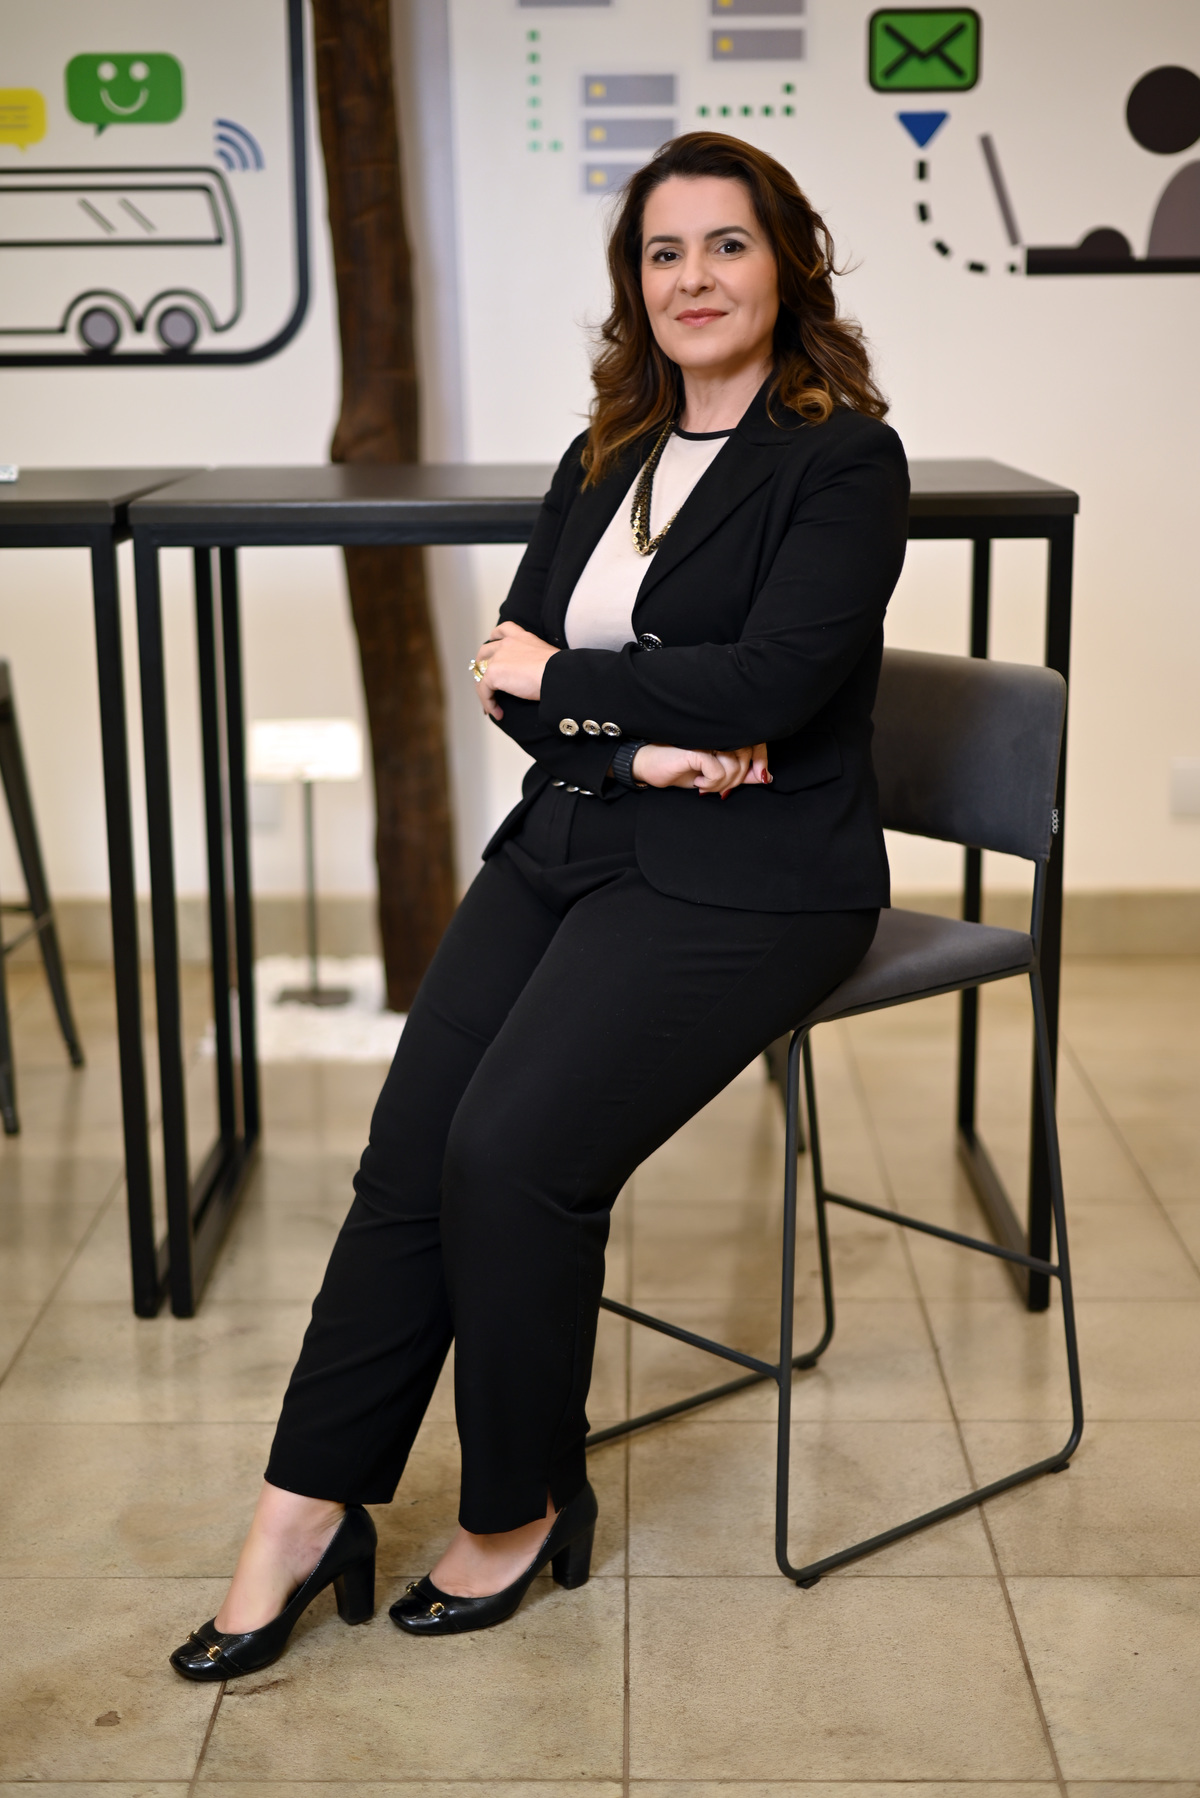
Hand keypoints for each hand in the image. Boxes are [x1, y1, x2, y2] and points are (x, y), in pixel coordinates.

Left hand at [472, 621, 557, 719]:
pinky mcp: (493, 673)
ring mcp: (498, 657)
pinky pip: (483, 690)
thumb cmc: (559, 670)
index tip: (494, 645)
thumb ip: (536, 660)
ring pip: (481, 672)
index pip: (503, 630)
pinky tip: (497, 713)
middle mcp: (507, 643)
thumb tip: (537, 675)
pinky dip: (488, 703)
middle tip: (487, 681)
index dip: (495, 638)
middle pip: (485, 651)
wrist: (557, 674)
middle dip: (482, 665)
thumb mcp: (547, 657)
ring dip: (483, 689)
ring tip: (491, 704)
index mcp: (522, 637)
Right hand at [631, 743, 769, 795]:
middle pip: (747, 755)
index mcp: (724, 735)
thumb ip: (740, 774)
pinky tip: (698, 782)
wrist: (649, 766)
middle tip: (719, 786)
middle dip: (738, 779)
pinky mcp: (695, 750)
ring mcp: (706, 739)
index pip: (755, 741)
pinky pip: (718, 771)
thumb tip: (765, 776)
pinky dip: (711, 783)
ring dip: (722, 784)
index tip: (762, 776)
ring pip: (734, 766)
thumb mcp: (715, 776)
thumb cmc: (679, 768)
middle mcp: (718, 733)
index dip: (762, 758)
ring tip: (706, 784)